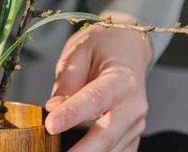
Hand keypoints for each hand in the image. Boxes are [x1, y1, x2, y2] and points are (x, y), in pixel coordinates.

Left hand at [45, 11, 151, 151]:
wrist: (127, 45)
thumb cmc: (101, 46)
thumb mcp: (79, 52)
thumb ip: (67, 83)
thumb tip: (53, 110)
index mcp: (122, 78)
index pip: (94, 99)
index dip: (71, 115)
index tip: (50, 126)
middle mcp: (134, 103)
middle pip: (107, 134)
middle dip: (82, 151)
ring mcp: (137, 122)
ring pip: (112, 149)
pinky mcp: (133, 134)